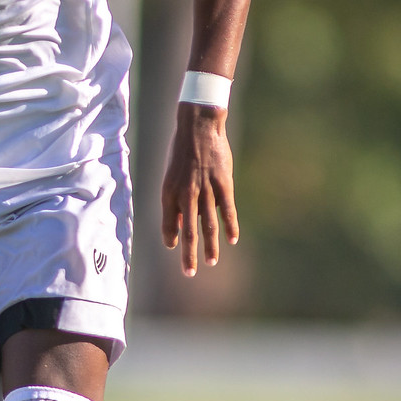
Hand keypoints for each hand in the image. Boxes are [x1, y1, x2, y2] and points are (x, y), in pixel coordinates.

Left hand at [161, 103, 238, 276]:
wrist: (198, 127)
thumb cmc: (182, 152)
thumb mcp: (171, 175)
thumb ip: (175, 199)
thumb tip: (179, 223)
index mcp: (169, 192)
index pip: (168, 223)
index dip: (171, 237)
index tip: (174, 248)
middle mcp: (185, 194)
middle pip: (188, 231)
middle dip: (188, 254)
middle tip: (189, 272)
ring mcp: (205, 191)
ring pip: (208, 225)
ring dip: (209, 246)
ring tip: (211, 262)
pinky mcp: (223, 185)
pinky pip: (228, 211)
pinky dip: (230, 227)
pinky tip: (232, 240)